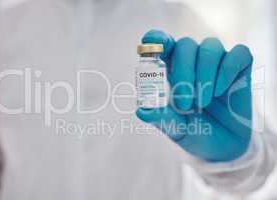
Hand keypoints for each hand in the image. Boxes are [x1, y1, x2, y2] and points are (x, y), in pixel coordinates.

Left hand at [136, 30, 252, 161]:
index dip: (157, 39)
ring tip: (203, 102)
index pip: (163, 44)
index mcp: (172, 71)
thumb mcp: (175, 128)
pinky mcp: (239, 68)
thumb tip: (141, 111)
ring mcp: (217, 63)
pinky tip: (221, 91)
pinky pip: (238, 54)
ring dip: (205, 74)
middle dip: (184, 71)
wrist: (224, 147)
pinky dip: (227, 70)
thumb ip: (161, 117)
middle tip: (185, 102)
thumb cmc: (195, 132)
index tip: (152, 45)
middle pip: (186, 45)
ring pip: (210, 46)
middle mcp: (193, 62)